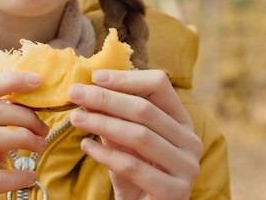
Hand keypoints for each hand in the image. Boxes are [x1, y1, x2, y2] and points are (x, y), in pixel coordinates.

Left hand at [67, 69, 202, 199]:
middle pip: (145, 110)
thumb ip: (112, 117)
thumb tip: (87, 91)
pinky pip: (134, 167)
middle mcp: (190, 142)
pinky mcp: (174, 192)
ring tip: (76, 118)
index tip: (95, 76)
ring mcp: (186, 168)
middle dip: (105, 99)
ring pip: (140, 136)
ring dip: (102, 123)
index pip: (160, 85)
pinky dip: (106, 155)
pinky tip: (86, 146)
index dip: (127, 78)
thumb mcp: (123, 141)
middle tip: (75, 93)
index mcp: (181, 121)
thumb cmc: (134, 174)